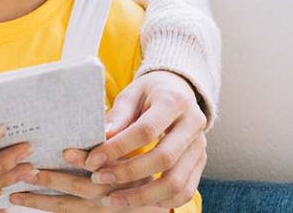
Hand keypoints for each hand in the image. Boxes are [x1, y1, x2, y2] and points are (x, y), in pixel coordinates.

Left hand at [9, 71, 206, 210]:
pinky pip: (185, 191)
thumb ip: (119, 116)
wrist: (178, 90)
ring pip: (176, 182)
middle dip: (127, 173)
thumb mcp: (131, 94)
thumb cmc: (148, 93)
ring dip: (142, 196)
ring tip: (112, 200)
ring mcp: (200, 146)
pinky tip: (135, 202)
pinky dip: (160, 201)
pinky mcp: (200, 163)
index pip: (146, 130)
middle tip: (98, 179)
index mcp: (174, 101)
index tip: (92, 160)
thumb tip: (102, 138)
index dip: (117, 148)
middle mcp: (193, 124)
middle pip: (163, 159)